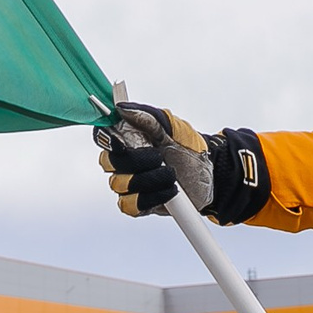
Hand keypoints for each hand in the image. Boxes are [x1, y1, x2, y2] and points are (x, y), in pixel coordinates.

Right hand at [94, 103, 270, 222]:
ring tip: (171, 175)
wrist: (209, 174)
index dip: (109, 141)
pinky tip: (169, 191)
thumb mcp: (172, 127)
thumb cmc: (188, 146)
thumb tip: (121, 107)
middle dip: (136, 161)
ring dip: (148, 179)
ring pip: (120, 184)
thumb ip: (147, 117)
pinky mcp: (137, 205)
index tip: (123, 143)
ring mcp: (128, 184)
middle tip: (159, 158)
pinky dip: (151, 198)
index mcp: (126, 140)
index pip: (103, 137)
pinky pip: (129, 205)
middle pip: (109, 162)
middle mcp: (122, 162)